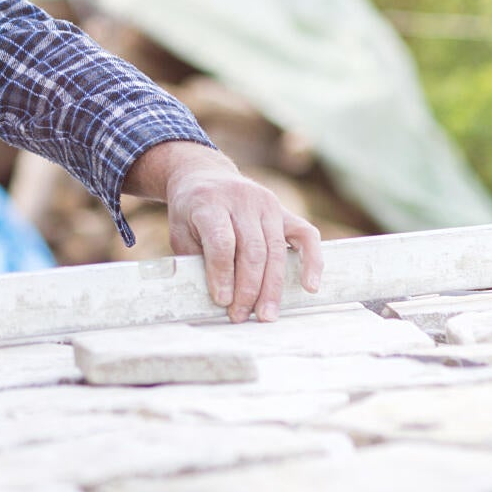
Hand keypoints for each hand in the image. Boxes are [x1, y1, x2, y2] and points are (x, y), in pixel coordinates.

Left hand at [124, 140, 323, 322]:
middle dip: (248, 289)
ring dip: (272, 287)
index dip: (223, 274)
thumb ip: (195, 259)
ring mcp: (267, 203)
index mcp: (209, 203)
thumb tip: (215, 298)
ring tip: (266, 315)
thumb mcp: (180, 231)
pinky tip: (310, 286)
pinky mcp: (284, 210)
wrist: (204, 176)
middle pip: (252, 250)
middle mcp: (241, 200)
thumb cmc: (190, 212)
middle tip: (240, 316)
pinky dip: (312, 261)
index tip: (222, 301)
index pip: (222, 242)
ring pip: (275, 250)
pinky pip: (306, 234)